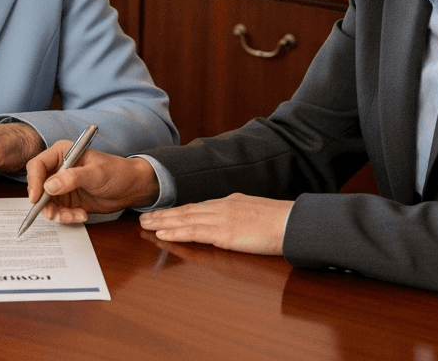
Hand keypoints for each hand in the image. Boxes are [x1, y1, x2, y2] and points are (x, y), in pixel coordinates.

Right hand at [25, 142, 160, 222]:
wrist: (132, 187)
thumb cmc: (116, 172)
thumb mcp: (95, 174)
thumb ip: (71, 178)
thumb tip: (48, 187)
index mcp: (61, 154)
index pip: (37, 166)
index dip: (33, 182)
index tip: (36, 199)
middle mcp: (58, 169)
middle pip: (38, 187)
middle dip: (45, 203)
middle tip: (54, 214)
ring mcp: (62, 186)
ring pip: (47, 203)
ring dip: (58, 213)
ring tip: (76, 215)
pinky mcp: (69, 200)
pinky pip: (59, 211)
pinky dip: (67, 217)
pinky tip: (82, 215)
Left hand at [139, 193, 292, 255]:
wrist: (292, 222)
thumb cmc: (281, 221)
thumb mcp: (256, 211)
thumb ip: (240, 213)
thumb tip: (233, 220)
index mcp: (229, 202)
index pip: (197, 206)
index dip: (178, 210)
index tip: (163, 212)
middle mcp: (221, 207)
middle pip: (185, 210)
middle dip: (163, 214)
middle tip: (144, 217)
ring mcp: (221, 219)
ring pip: (184, 219)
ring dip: (163, 223)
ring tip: (146, 225)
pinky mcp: (223, 234)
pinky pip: (194, 232)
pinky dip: (176, 233)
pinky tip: (162, 235)